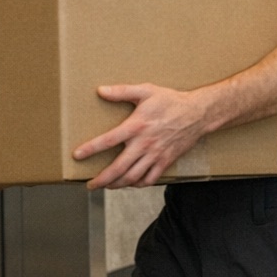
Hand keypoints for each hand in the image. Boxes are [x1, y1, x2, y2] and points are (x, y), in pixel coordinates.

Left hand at [75, 83, 208, 189]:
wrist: (198, 113)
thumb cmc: (171, 101)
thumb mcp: (147, 91)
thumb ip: (122, 91)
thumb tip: (101, 91)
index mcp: (136, 126)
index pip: (108, 140)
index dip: (91, 149)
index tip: (77, 156)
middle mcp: (144, 144)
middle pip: (119, 168)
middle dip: (102, 179)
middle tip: (90, 184)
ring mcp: (156, 154)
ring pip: (133, 177)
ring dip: (117, 184)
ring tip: (107, 186)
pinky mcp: (166, 161)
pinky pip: (150, 179)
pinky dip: (138, 184)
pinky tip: (131, 183)